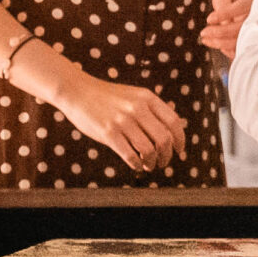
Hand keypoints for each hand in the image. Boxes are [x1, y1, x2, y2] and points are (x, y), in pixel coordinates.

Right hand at [51, 69, 185, 171]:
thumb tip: (176, 125)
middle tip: (163, 163)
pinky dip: (137, 164)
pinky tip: (136, 165)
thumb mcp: (134, 95)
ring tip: (148, 165)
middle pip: (164, 139)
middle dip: (167, 156)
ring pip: (149, 150)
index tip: (178, 151)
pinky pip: (130, 156)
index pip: (174, 122)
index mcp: (147, 98)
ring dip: (152, 163)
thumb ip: (152, 108)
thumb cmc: (107, 97)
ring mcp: (122, 121)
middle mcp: (137, 108)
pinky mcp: (108, 133)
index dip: (180, 140)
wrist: (77, 91)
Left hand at [200, 0, 254, 57]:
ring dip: (221, 43)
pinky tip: (220, 46)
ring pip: (242, 39)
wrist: (250, 0)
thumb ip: (223, 5)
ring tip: (206, 40)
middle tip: (203, 33)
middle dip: (220, 32)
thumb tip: (217, 22)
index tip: (209, 19)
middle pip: (240, 27)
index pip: (239, 8)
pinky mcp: (256, 38)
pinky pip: (244, 48)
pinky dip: (230, 50)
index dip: (224, 15)